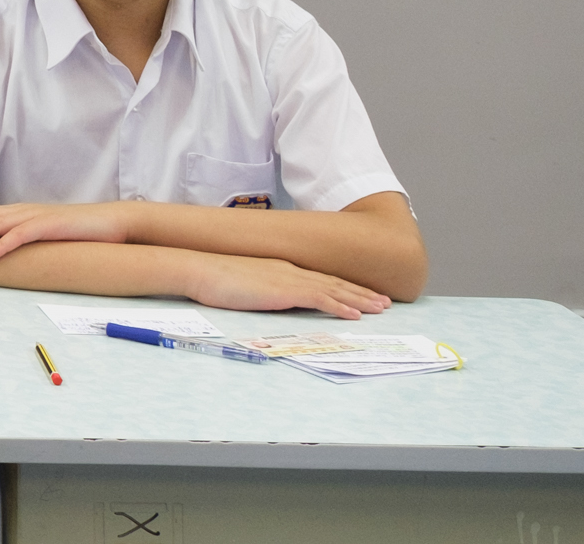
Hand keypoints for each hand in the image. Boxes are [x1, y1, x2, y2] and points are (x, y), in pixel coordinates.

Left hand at [0, 200, 130, 261]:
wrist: (111, 223)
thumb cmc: (78, 231)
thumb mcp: (45, 232)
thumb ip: (24, 236)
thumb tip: (3, 248)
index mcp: (20, 212)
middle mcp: (23, 211)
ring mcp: (36, 218)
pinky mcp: (50, 227)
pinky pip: (21, 237)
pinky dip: (1, 246)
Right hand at [185, 250, 394, 319]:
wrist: (198, 269)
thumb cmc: (214, 278)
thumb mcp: (245, 283)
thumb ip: (264, 290)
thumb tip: (275, 301)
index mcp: (281, 269)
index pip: (321, 279)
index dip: (345, 287)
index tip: (363, 294)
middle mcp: (290, 271)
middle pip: (334, 283)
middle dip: (361, 292)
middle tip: (385, 301)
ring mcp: (289, 280)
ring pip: (334, 290)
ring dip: (360, 299)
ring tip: (381, 307)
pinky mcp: (284, 291)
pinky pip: (320, 299)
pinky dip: (340, 306)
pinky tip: (355, 314)